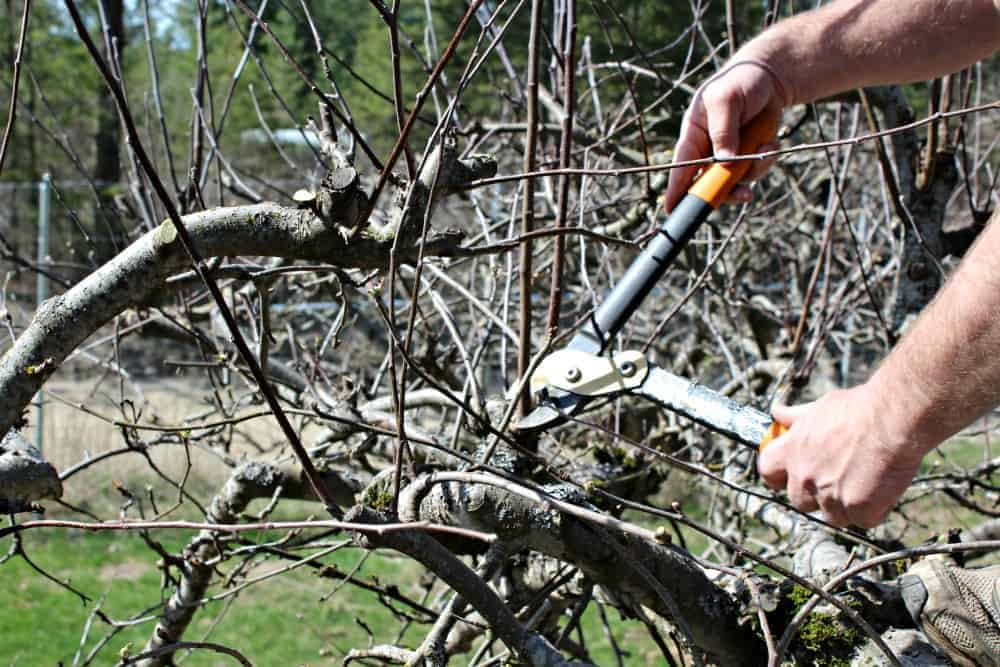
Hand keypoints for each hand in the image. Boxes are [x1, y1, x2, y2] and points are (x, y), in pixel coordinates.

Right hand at [664, 60, 787, 212]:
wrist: (771, 78)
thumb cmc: (741, 82)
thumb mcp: (727, 100)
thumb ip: (723, 131)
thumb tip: (724, 162)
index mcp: (694, 134)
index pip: (681, 166)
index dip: (676, 189)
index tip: (671, 210)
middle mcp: (708, 148)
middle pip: (708, 182)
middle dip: (726, 190)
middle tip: (743, 194)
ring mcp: (728, 155)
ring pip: (735, 180)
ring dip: (753, 171)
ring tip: (765, 147)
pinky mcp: (748, 156)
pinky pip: (755, 171)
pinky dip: (767, 159)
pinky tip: (770, 142)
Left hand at [757, 384, 925, 527]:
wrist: (892, 417)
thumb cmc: (859, 408)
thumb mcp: (820, 407)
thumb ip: (797, 417)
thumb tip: (777, 412)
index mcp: (791, 451)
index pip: (768, 472)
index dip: (780, 476)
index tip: (791, 474)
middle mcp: (804, 476)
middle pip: (800, 501)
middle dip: (816, 495)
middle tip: (839, 478)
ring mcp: (829, 496)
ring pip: (833, 515)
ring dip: (846, 505)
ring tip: (865, 479)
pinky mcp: (858, 509)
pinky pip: (863, 520)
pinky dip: (874, 509)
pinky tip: (883, 487)